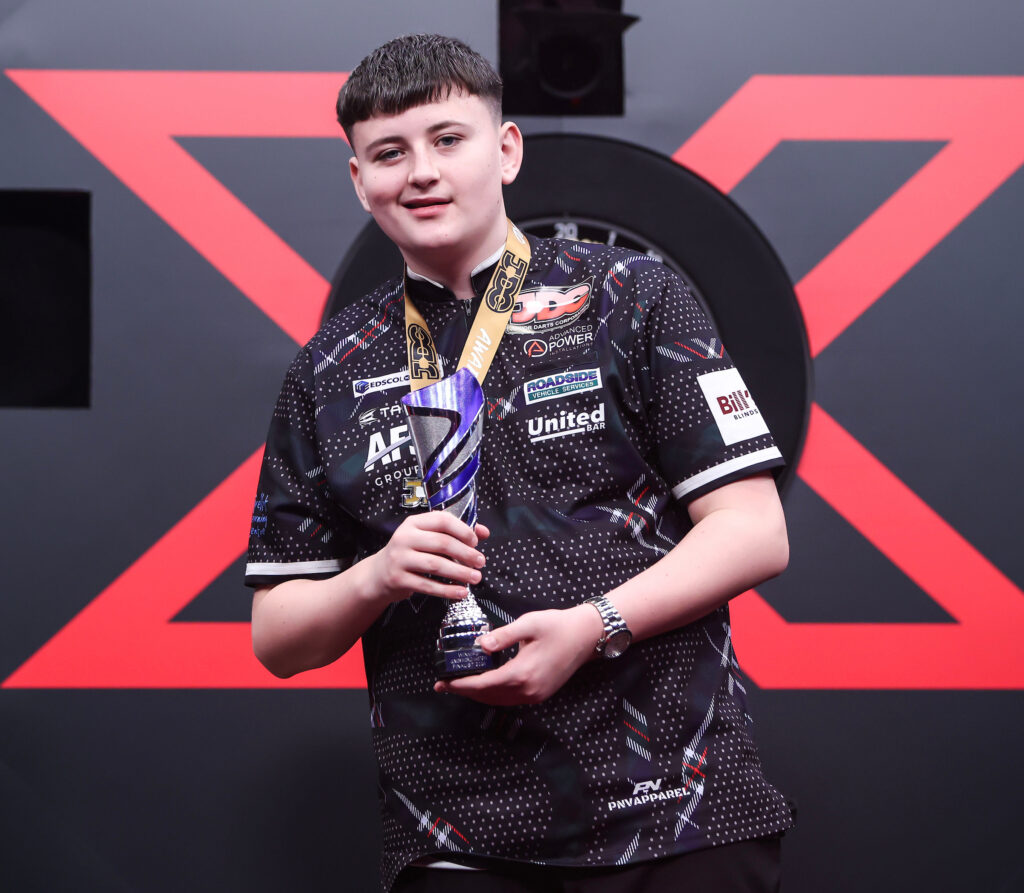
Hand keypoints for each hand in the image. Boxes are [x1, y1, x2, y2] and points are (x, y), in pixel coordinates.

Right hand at [366, 513, 488, 604]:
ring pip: (436, 565)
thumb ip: (454, 533)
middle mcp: (404, 538)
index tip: (475, 542)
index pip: (442, 520)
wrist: (378, 574)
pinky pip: (427, 585)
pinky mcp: (398, 579)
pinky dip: (447, 590)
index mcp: (414, 523)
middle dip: (465, 554)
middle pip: (442, 543)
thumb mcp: (427, 538)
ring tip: (476, 578)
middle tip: (480, 562)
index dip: (462, 530)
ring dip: (460, 572)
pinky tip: (462, 592)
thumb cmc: (410, 553)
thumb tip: (484, 532)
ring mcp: (399, 559)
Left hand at [434, 604, 603, 705]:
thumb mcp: (528, 624)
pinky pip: (510, 700)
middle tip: (443, 684)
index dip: (460, 685)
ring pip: (498, 701)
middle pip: (488, 697)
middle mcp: (528, 690)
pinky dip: (493, 695)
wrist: (587, 635)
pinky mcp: (540, 694)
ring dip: (478, 695)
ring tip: (460, 685)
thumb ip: (502, 635)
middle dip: (464, 692)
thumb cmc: (558, 626)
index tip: (442, 682)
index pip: (482, 685)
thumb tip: (480, 644)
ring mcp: (535, 695)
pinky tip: (485, 685)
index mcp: (522, 673)